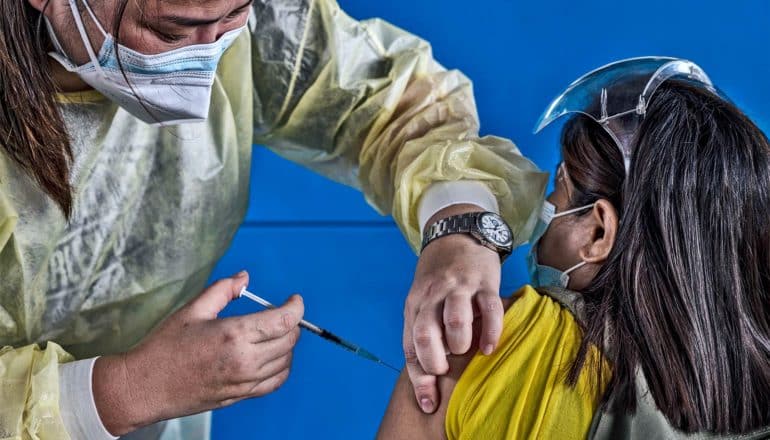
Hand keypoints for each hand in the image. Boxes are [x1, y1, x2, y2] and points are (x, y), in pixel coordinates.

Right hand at [92, 272, 303, 434]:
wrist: (144, 387)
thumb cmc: (164, 348)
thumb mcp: (192, 310)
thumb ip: (223, 290)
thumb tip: (244, 278)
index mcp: (234, 334)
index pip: (284, 321)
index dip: (296, 307)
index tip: (294, 300)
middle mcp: (245, 360)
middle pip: (290, 339)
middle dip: (291, 322)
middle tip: (280, 313)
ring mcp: (244, 381)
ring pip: (286, 360)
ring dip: (287, 343)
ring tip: (273, 332)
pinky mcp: (240, 395)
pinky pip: (275, 382)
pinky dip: (282, 367)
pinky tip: (272, 357)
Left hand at [404, 204, 503, 413]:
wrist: (457, 234)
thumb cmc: (440, 278)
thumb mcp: (423, 301)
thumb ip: (425, 331)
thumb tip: (431, 375)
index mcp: (415, 306)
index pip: (411, 346)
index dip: (419, 378)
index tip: (428, 403)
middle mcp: (433, 297)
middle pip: (426, 333)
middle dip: (435, 361)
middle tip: (447, 371)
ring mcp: (458, 288)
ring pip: (454, 320)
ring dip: (459, 343)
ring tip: (466, 351)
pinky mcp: (484, 282)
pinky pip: (488, 309)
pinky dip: (490, 331)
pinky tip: (489, 346)